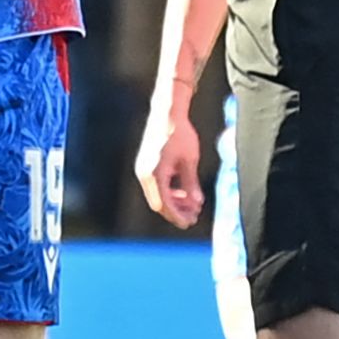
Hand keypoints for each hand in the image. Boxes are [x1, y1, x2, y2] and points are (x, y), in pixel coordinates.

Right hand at [136, 108, 205, 228]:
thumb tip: (196, 203)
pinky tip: (183, 193)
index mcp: (155, 174)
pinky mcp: (145, 166)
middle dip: (176, 212)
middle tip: (194, 217)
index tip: (190, 223)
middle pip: (158, 203)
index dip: (177, 215)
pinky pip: (155, 186)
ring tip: (192, 206)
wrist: (166, 115)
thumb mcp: (190, 161)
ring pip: (156, 195)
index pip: (164, 203)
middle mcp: (144, 174)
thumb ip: (191, 183)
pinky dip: (168, 192)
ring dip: (173, 203)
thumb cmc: (180, 135)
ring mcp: (142, 170)